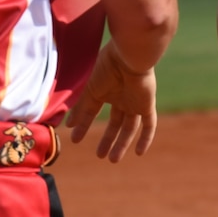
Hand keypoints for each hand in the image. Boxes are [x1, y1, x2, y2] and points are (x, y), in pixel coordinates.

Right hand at [65, 39, 156, 161]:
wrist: (130, 57)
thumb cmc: (107, 68)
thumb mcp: (90, 92)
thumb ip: (81, 109)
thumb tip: (68, 126)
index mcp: (105, 89)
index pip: (93, 111)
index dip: (84, 125)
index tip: (75, 139)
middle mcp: (121, 96)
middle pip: (115, 123)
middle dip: (108, 139)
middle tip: (99, 156)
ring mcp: (135, 101)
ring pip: (129, 127)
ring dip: (122, 143)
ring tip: (112, 160)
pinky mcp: (147, 104)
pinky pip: (149, 124)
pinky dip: (145, 138)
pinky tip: (139, 153)